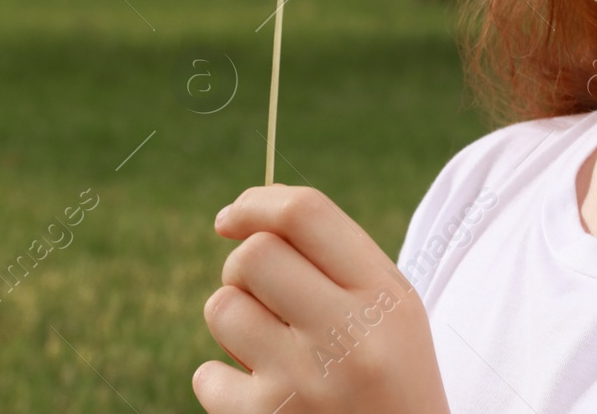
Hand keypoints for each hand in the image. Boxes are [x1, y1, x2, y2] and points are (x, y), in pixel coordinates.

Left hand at [194, 183, 451, 413]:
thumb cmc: (388, 377)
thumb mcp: (389, 312)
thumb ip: (335, 258)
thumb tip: (246, 215)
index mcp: (384, 297)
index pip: (305, 215)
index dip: (256, 203)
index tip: (232, 216)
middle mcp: (348, 336)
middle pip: (254, 255)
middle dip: (243, 269)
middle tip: (263, 298)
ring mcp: (306, 382)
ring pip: (223, 309)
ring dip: (234, 322)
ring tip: (267, 349)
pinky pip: (207, 376)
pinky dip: (222, 383)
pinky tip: (262, 397)